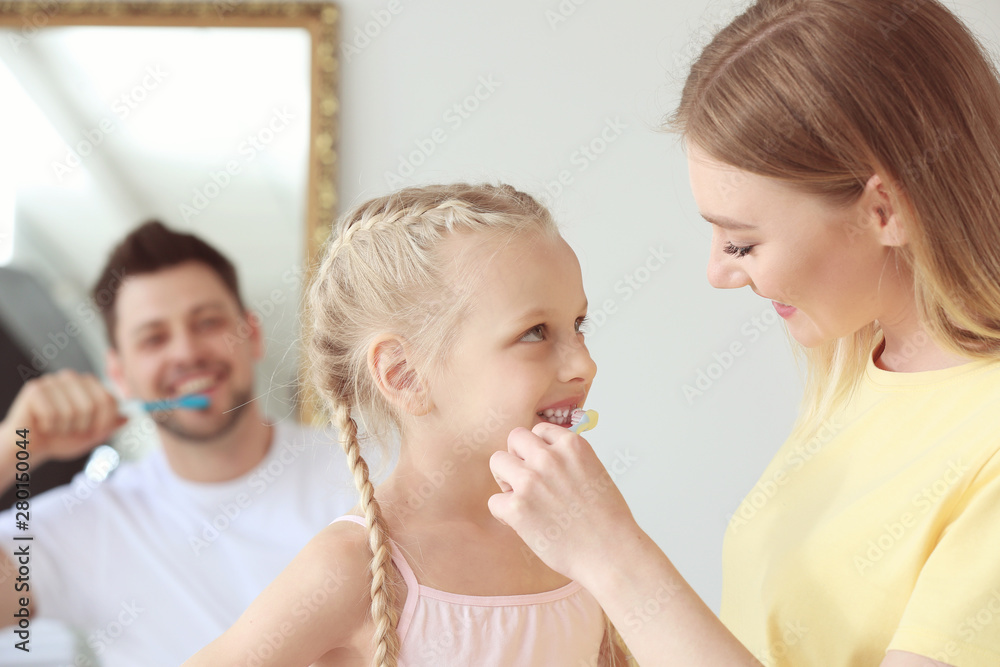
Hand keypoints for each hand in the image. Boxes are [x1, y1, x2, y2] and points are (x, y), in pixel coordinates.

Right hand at [3, 369, 126, 464]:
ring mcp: (53, 381)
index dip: (105, 422)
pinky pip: (53, 414)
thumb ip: (109, 426)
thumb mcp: (91, 436)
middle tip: (70, 429)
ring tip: (55, 427)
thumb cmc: (61, 438)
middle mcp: (71, 377)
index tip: (94, 432)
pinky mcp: (35, 389)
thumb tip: (129, 417)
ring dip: (65, 428)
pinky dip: (50, 427)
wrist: (30, 446)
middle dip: (85, 426)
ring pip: (74, 411)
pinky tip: (43, 425)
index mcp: (89, 384)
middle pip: (94, 404)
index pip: (110, 400)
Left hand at [488, 422, 636, 585]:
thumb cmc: (607, 520)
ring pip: (497, 461)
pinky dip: (504, 514)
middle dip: (519, 457)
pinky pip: (494, 501)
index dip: (539, 450)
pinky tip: (523, 525)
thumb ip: (570, 459)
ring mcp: (531, 481)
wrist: (611, 554)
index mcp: (572, 445)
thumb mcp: (596, 472)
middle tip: (528, 482)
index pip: (539, 430)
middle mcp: (550, 457)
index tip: (546, 469)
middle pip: (514, 438)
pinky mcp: (517, 507)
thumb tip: (548, 456)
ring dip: (506, 480)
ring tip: (523, 500)